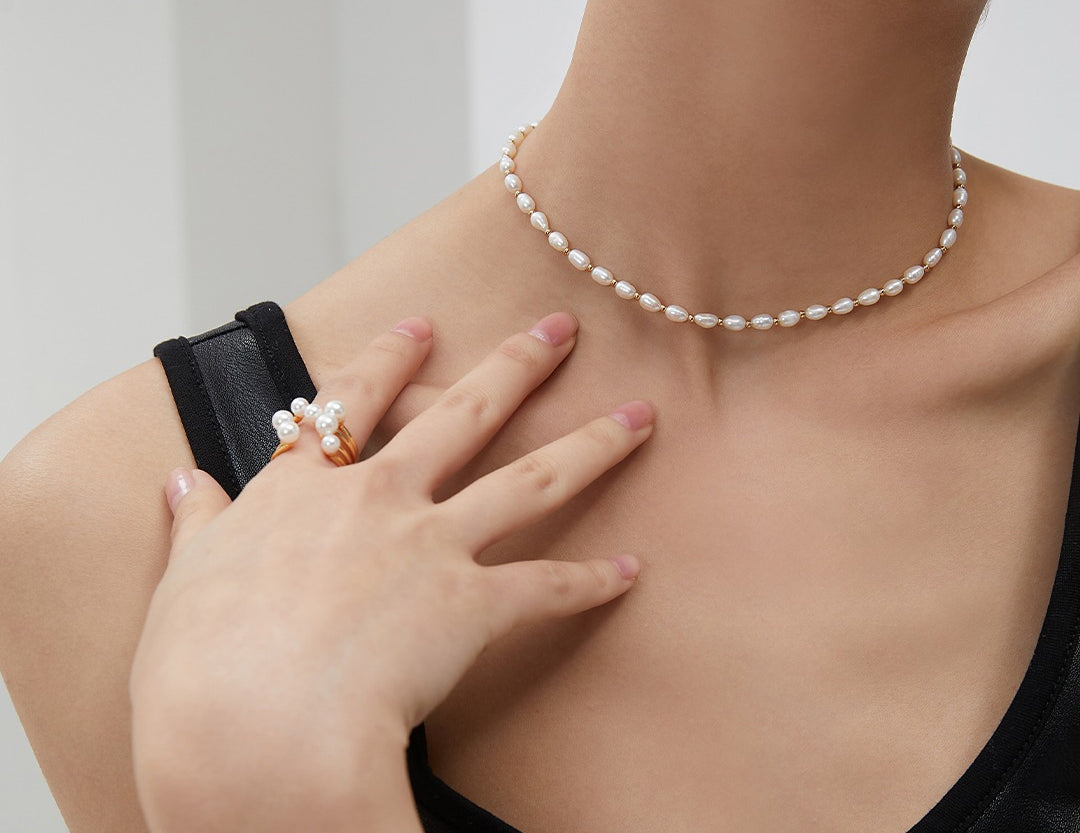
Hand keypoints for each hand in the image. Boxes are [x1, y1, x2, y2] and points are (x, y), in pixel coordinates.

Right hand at [129, 312, 652, 832]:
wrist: (254, 724)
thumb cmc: (204, 664)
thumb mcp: (185, 581)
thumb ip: (197, 525)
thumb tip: (185, 484)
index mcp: (305, 488)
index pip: (353, 401)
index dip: (389, 357)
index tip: (422, 324)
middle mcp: (379, 499)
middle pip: (465, 413)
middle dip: (519, 363)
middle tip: (562, 327)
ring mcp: (431, 545)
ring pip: (529, 480)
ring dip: (590, 444)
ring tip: (639, 415)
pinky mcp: (470, 605)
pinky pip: (544, 588)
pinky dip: (589, 582)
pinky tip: (628, 570)